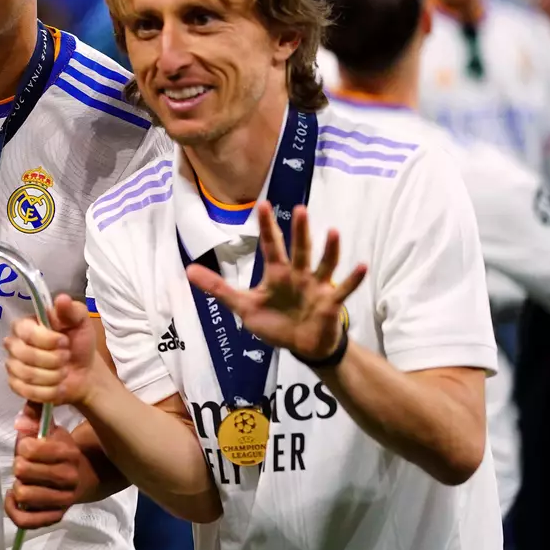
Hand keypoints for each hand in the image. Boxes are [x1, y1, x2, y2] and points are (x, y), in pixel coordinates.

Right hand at [4, 294, 104, 407]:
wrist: (84, 373)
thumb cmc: (79, 343)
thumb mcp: (81, 323)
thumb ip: (72, 310)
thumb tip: (62, 299)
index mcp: (26, 325)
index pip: (25, 331)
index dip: (46, 340)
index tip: (65, 342)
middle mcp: (14, 343)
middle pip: (24, 355)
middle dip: (52, 360)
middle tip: (66, 358)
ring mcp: (13, 365)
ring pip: (26, 375)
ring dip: (52, 377)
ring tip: (64, 373)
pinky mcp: (16, 385)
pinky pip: (26, 391)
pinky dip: (48, 392)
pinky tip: (58, 387)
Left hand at [5, 402, 85, 528]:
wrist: (82, 475)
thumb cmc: (58, 450)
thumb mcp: (49, 429)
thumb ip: (34, 416)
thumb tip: (20, 421)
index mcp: (69, 453)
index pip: (30, 449)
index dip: (22, 446)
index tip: (27, 446)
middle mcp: (69, 478)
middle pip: (22, 471)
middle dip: (18, 465)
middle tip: (25, 464)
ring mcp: (63, 500)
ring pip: (23, 495)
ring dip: (18, 485)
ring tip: (24, 480)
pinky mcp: (54, 516)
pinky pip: (24, 520)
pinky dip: (13, 509)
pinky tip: (13, 497)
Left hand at [187, 203, 365, 361]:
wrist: (301, 346)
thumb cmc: (275, 322)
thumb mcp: (243, 306)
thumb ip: (218, 289)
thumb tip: (187, 271)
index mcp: (277, 274)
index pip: (272, 245)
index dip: (267, 227)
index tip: (264, 204)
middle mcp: (298, 275)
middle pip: (299, 249)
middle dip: (300, 231)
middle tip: (300, 209)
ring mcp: (317, 287)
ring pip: (324, 265)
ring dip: (330, 250)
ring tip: (334, 232)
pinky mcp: (331, 303)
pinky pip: (344, 289)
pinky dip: (353, 279)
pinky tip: (361, 266)